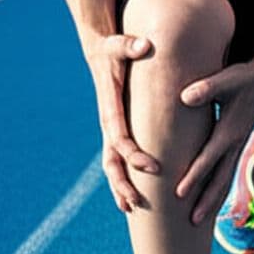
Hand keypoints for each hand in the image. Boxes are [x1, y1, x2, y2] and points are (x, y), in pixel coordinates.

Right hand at [86, 34, 158, 212]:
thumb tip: (143, 44)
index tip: (154, 168)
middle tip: (140, 201)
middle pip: (111, 161)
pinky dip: (122, 179)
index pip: (120, 138)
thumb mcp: (120, 44)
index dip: (135, 155)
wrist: (100, 50)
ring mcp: (109, 129)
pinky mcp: (115, 131)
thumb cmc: (113, 49)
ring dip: (120, 188)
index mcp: (110, 108)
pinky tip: (131, 197)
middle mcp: (108, 123)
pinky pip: (117, 160)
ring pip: (111, 165)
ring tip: (132, 209)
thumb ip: (130, 45)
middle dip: (124, 183)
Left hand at [175, 60, 253, 224]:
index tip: (178, 195)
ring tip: (198, 219)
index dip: (193, 177)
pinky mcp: (237, 143)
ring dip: (212, 199)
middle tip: (191, 222)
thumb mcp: (226, 80)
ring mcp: (238, 145)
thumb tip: (185, 97)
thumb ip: (206, 89)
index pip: (208, 159)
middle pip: (220, 179)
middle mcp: (235, 143)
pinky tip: (209, 197)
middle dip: (206, 201)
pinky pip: (226, 171)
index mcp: (229, 131)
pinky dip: (218, 187)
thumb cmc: (244, 77)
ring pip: (225, 179)